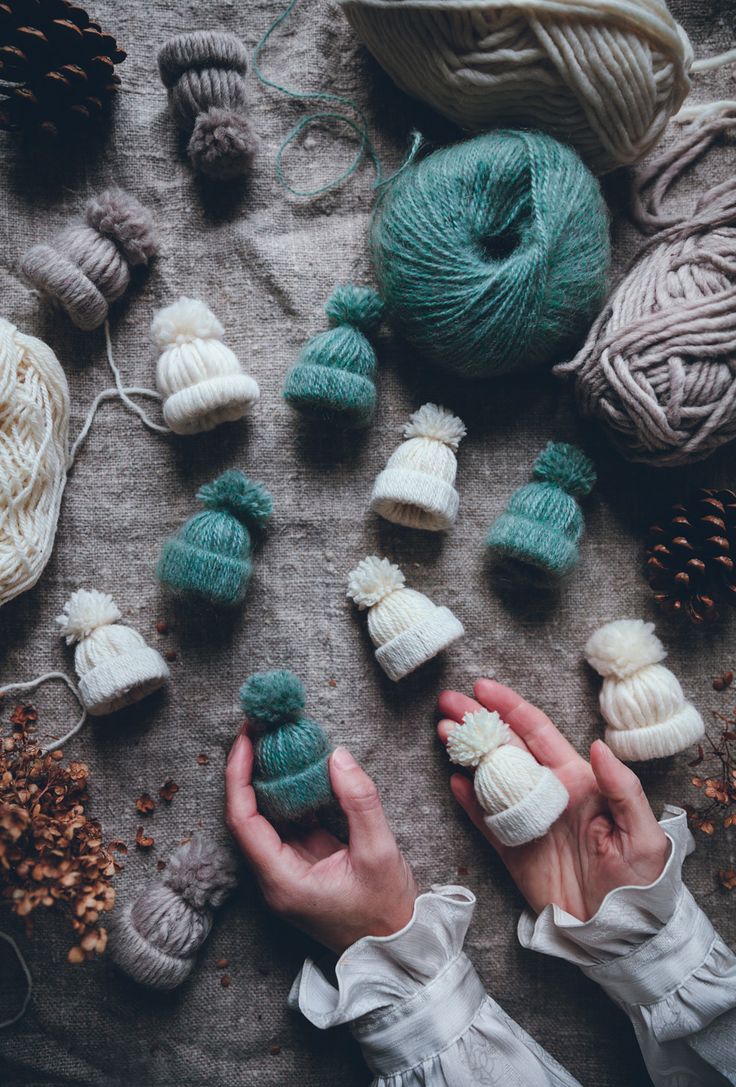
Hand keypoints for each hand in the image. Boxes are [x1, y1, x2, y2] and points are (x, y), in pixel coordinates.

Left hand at [225, 732, 417, 953]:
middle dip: (249, 770)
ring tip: (277, 741)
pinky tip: (301, 769)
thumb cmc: (387, 913)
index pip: (243, 821)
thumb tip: (338, 756)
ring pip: (266, 819)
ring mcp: (286, 873)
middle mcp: (274, 878)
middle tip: (261, 730)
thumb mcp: (379, 853)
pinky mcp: (302, 867)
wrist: (399, 952)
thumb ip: (359, 802)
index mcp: (282, 881)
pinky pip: (288, 825)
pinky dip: (291, 795)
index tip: (247, 739)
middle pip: (247, 817)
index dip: (239, 776)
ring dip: (269, 780)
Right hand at [438, 679, 668, 920]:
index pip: (538, 733)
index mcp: (578, 781)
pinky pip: (485, 820)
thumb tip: (596, 747)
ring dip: (466, 752)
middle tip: (446, 703)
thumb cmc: (639, 883)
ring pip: (490, 776)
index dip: (511, 707)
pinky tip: (453, 779)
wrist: (618, 935)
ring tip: (442, 731)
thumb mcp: (642, 835)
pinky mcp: (513, 850)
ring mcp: (527, 819)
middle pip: (506, 747)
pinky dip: (468, 800)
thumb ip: (622, 788)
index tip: (483, 688)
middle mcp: (548, 793)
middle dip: (477, 721)